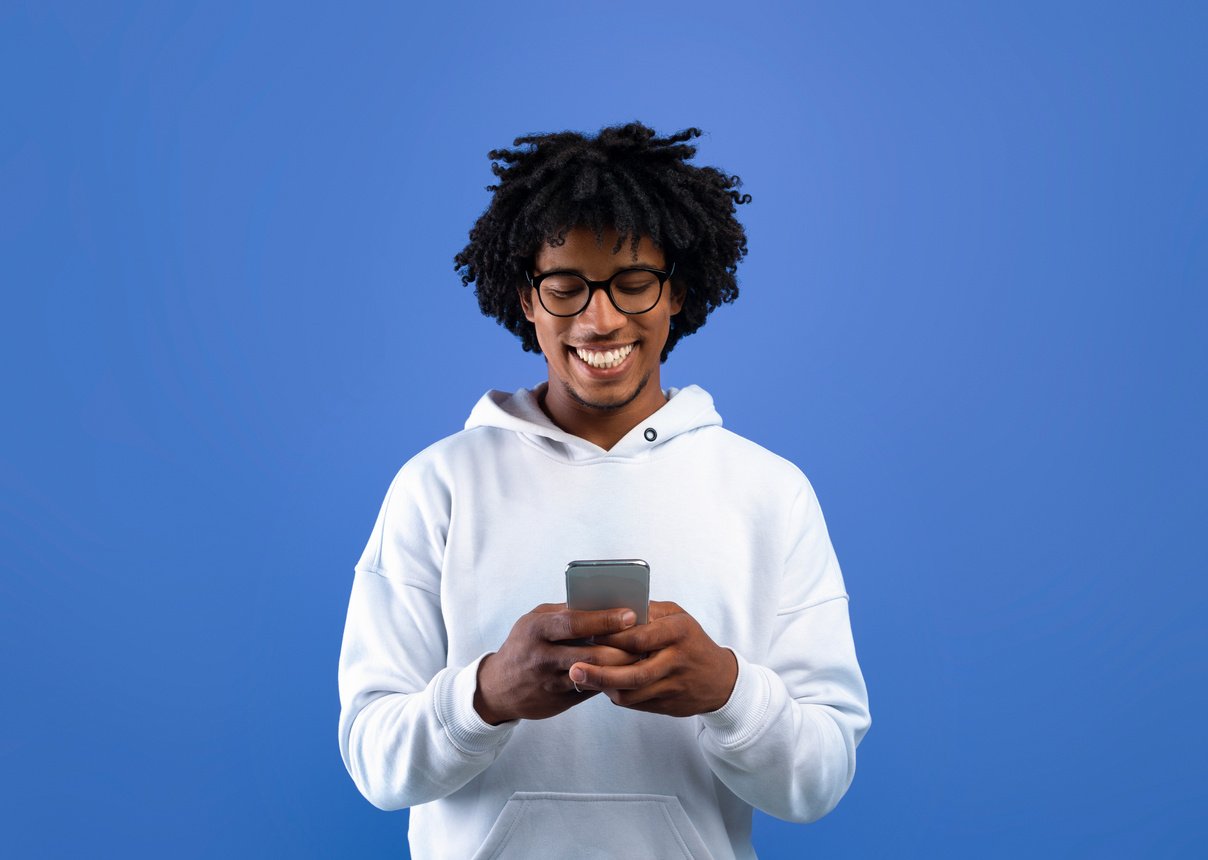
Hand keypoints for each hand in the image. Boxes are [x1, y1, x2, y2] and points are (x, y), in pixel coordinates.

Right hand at [474, 603, 643, 724]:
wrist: (497, 687)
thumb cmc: (524, 644)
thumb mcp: (535, 621)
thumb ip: (564, 613)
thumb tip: (604, 602)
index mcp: (536, 629)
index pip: (574, 622)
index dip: (604, 619)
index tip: (631, 615)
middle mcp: (541, 656)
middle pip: (590, 653)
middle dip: (622, 647)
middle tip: (647, 640)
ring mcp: (549, 681)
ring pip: (594, 675)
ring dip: (621, 667)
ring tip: (643, 656)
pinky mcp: (559, 700)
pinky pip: (591, 689)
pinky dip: (610, 680)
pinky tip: (628, 672)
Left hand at [567, 601, 738, 717]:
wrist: (719, 680)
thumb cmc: (690, 640)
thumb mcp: (677, 617)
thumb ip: (648, 611)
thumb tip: (610, 608)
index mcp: (679, 631)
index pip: (639, 637)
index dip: (611, 637)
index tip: (586, 634)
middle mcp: (677, 660)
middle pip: (633, 672)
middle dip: (600, 673)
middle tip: (573, 668)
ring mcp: (673, 686)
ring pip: (631, 693)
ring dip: (603, 687)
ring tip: (580, 677)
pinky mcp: (667, 705)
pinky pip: (635, 703)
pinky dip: (615, 694)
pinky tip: (600, 685)